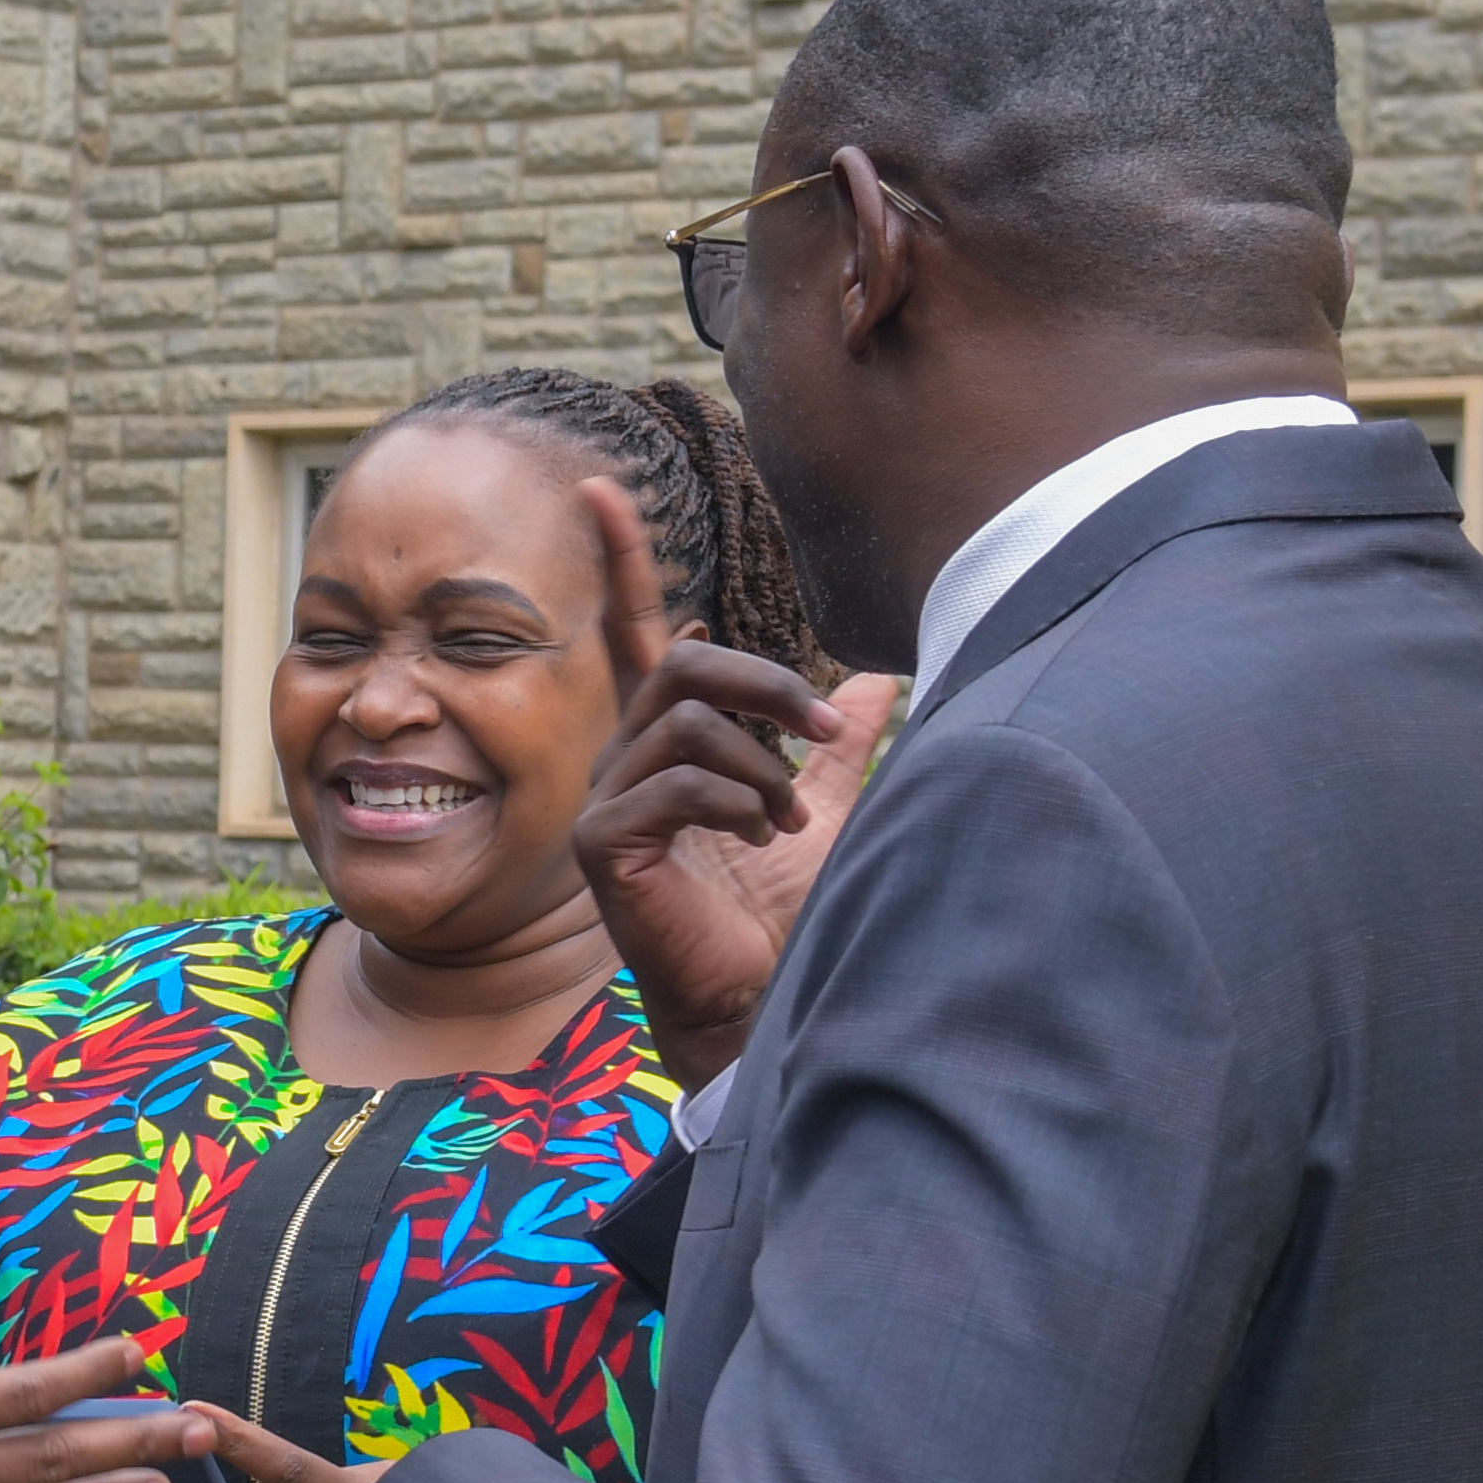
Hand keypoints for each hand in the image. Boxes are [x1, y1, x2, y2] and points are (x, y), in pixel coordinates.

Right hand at [568, 476, 902, 1084]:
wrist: (763, 995)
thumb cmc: (783, 911)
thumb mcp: (828, 806)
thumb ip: (839, 742)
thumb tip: (880, 677)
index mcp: (671, 742)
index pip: (640, 632)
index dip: (622, 560)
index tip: (601, 487)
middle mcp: (628, 762)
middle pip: (683, 663)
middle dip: (765, 683)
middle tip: (825, 730)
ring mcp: (608, 803)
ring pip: (687, 722)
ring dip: (764, 762)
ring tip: (792, 817)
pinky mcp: (605, 845)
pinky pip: (675, 783)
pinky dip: (738, 800)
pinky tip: (763, 838)